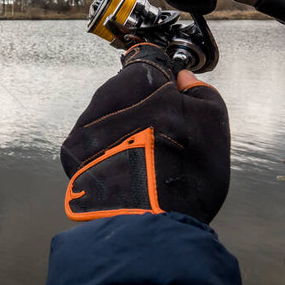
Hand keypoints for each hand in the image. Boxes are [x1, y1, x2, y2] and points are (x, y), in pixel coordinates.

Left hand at [60, 43, 229, 224]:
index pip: (148, 67)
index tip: (170, 98)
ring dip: (122, 129)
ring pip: (107, 118)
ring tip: (144, 157)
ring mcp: (84, 124)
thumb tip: (184, 80)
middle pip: (125, 93)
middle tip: (162, 136)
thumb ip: (200, 91)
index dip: (162, 84)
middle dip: (141, 108)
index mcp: (138, 81)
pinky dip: (106, 151)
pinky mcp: (71, 152)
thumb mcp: (212, 122)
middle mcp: (104, 96)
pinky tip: (124, 168)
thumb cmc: (186, 168)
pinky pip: (92, 142)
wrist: (150, 218)